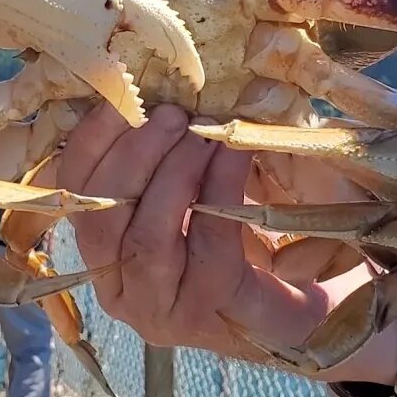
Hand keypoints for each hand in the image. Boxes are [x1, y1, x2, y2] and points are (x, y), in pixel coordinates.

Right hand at [55, 102, 388, 376]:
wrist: (322, 291)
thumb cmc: (250, 230)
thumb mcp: (196, 185)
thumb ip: (164, 150)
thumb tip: (155, 82)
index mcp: (106, 256)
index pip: (74, 198)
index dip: (89, 144)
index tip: (118, 97)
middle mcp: (124, 292)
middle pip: (101, 220)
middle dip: (134, 156)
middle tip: (172, 114)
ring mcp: (166, 313)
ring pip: (146, 239)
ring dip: (173, 173)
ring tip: (201, 132)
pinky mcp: (218, 315)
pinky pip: (209, 246)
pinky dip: (219, 190)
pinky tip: (234, 154)